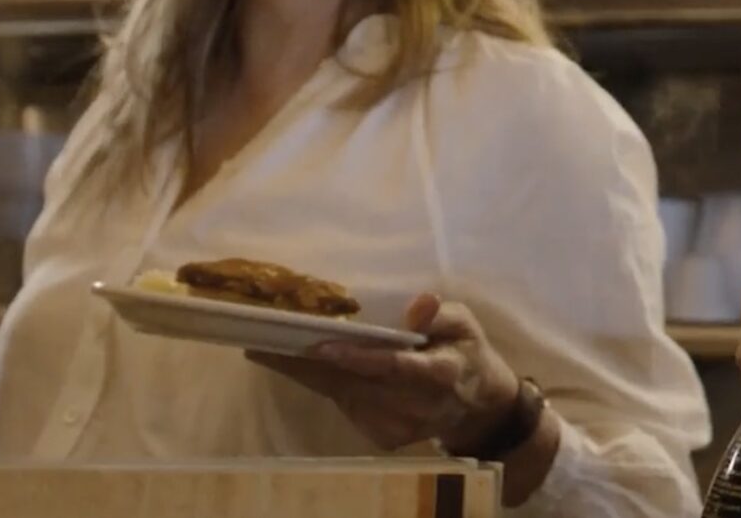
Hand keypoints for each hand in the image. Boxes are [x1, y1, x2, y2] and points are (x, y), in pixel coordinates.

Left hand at [249, 295, 518, 452]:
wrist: (475, 404)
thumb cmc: (466, 350)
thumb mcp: (465, 323)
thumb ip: (443, 314)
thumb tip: (421, 302)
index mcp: (440, 373)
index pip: (395, 366)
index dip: (359, 358)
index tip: (321, 347)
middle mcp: (416, 406)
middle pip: (355, 383)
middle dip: (309, 363)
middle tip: (265, 341)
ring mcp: (398, 427)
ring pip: (342, 395)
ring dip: (306, 373)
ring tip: (269, 348)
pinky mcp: (384, 437)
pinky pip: (346, 404)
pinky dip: (324, 384)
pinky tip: (304, 365)